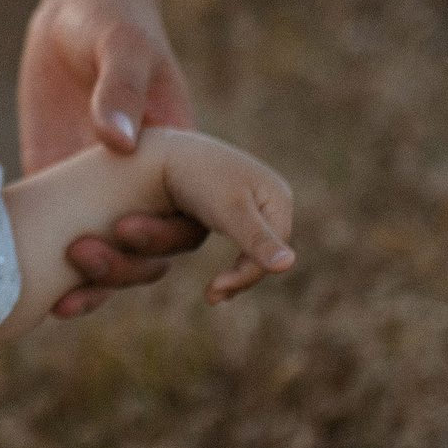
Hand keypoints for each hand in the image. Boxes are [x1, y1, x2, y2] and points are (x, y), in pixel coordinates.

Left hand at [19, 0, 203, 311]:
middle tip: (92, 251)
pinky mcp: (63, 194)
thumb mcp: (118, 46)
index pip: (210, 216)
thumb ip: (120, 88)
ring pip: (119, 259)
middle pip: (162, 249)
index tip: (221, 282)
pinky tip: (37, 296)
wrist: (66, 17)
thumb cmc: (109, 21)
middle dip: (135, 264)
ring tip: (67, 293)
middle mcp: (150, 183)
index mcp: (182, 153)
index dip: (216, 248)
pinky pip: (69, 246)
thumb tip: (118, 143)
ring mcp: (106, 193)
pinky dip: (61, 276)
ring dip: (100, 282)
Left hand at [149, 129, 295, 302]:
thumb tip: (288, 265)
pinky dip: (226, 260)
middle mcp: (269, 198)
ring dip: (235, 273)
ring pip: (250, 250)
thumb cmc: (196, 176)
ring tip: (213, 293)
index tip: (213, 291)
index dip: (246, 275)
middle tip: (212, 296)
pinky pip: (236, 241)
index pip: (273, 251)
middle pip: (264, 252)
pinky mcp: (230, 206)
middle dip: (240, 277)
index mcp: (277, 196)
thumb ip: (256, 238)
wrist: (160, 152)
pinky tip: (215, 277)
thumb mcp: (228, 209)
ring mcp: (251, 202)